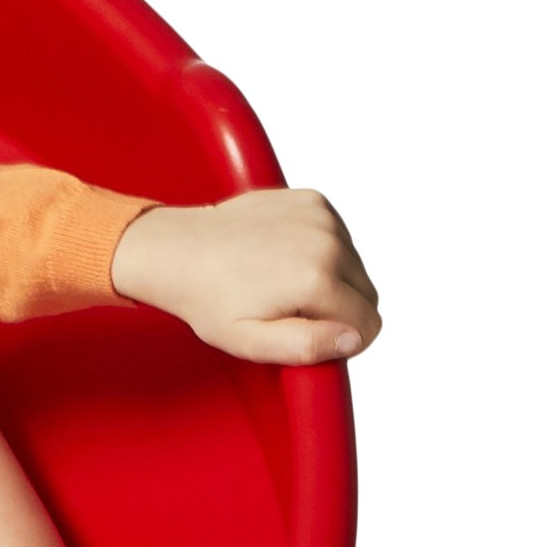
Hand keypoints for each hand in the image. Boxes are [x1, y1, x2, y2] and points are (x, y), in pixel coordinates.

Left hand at [109, 189, 380, 365]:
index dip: (342, 340)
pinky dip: (320, 250)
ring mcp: (322, 215)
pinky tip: (280, 256)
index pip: (368, 323)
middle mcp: (328, 241)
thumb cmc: (208, 299)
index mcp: (317, 279)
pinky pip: (340, 237)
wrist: (177, 250)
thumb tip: (353, 338)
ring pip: (355, 265)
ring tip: (279, 281)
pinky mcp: (313, 200)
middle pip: (366, 293)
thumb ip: (307, 346)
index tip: (308, 334)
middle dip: (337, 309)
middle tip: (287, 308)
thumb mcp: (249, 340)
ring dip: (330, 279)